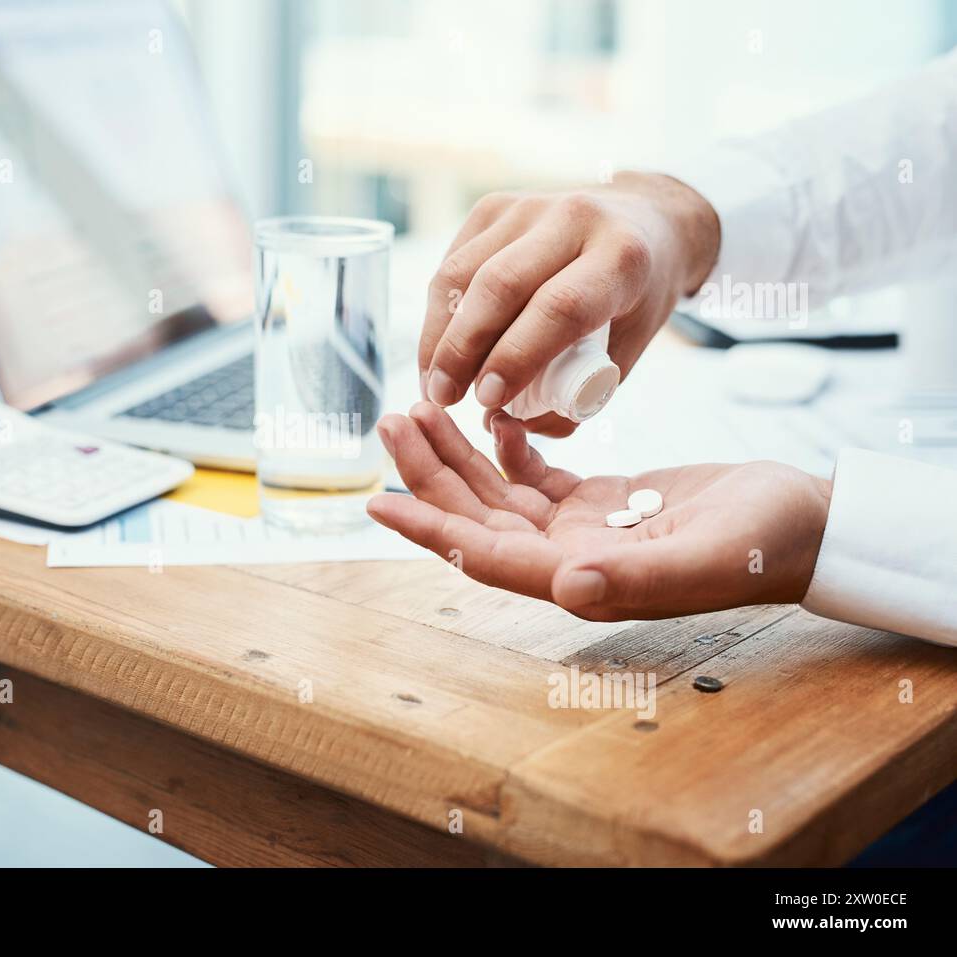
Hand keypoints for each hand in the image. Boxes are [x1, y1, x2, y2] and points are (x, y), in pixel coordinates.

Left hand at [368, 403, 831, 620]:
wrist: (810, 524)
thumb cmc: (768, 543)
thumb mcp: (708, 555)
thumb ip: (635, 577)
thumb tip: (563, 588)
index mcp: (582, 578)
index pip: (484, 556)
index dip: (430, 529)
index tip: (379, 498)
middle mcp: (569, 560)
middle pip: (478, 518)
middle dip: (430, 472)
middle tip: (392, 418)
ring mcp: (583, 532)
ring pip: (499, 494)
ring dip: (458, 454)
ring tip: (420, 408)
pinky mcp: (602, 504)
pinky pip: (537, 479)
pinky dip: (510, 448)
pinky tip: (494, 417)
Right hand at [419, 172, 719, 435]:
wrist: (645, 223)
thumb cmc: (635, 298)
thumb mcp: (627, 350)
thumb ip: (573, 395)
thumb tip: (502, 423)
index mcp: (621, 257)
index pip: (558, 308)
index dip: (515, 357)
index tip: (486, 400)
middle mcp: (575, 219)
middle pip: (499, 286)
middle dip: (461, 350)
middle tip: (443, 398)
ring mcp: (529, 206)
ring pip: (463, 273)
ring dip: (438, 335)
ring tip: (433, 382)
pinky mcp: (496, 206)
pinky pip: (452, 264)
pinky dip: (438, 312)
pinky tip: (438, 348)